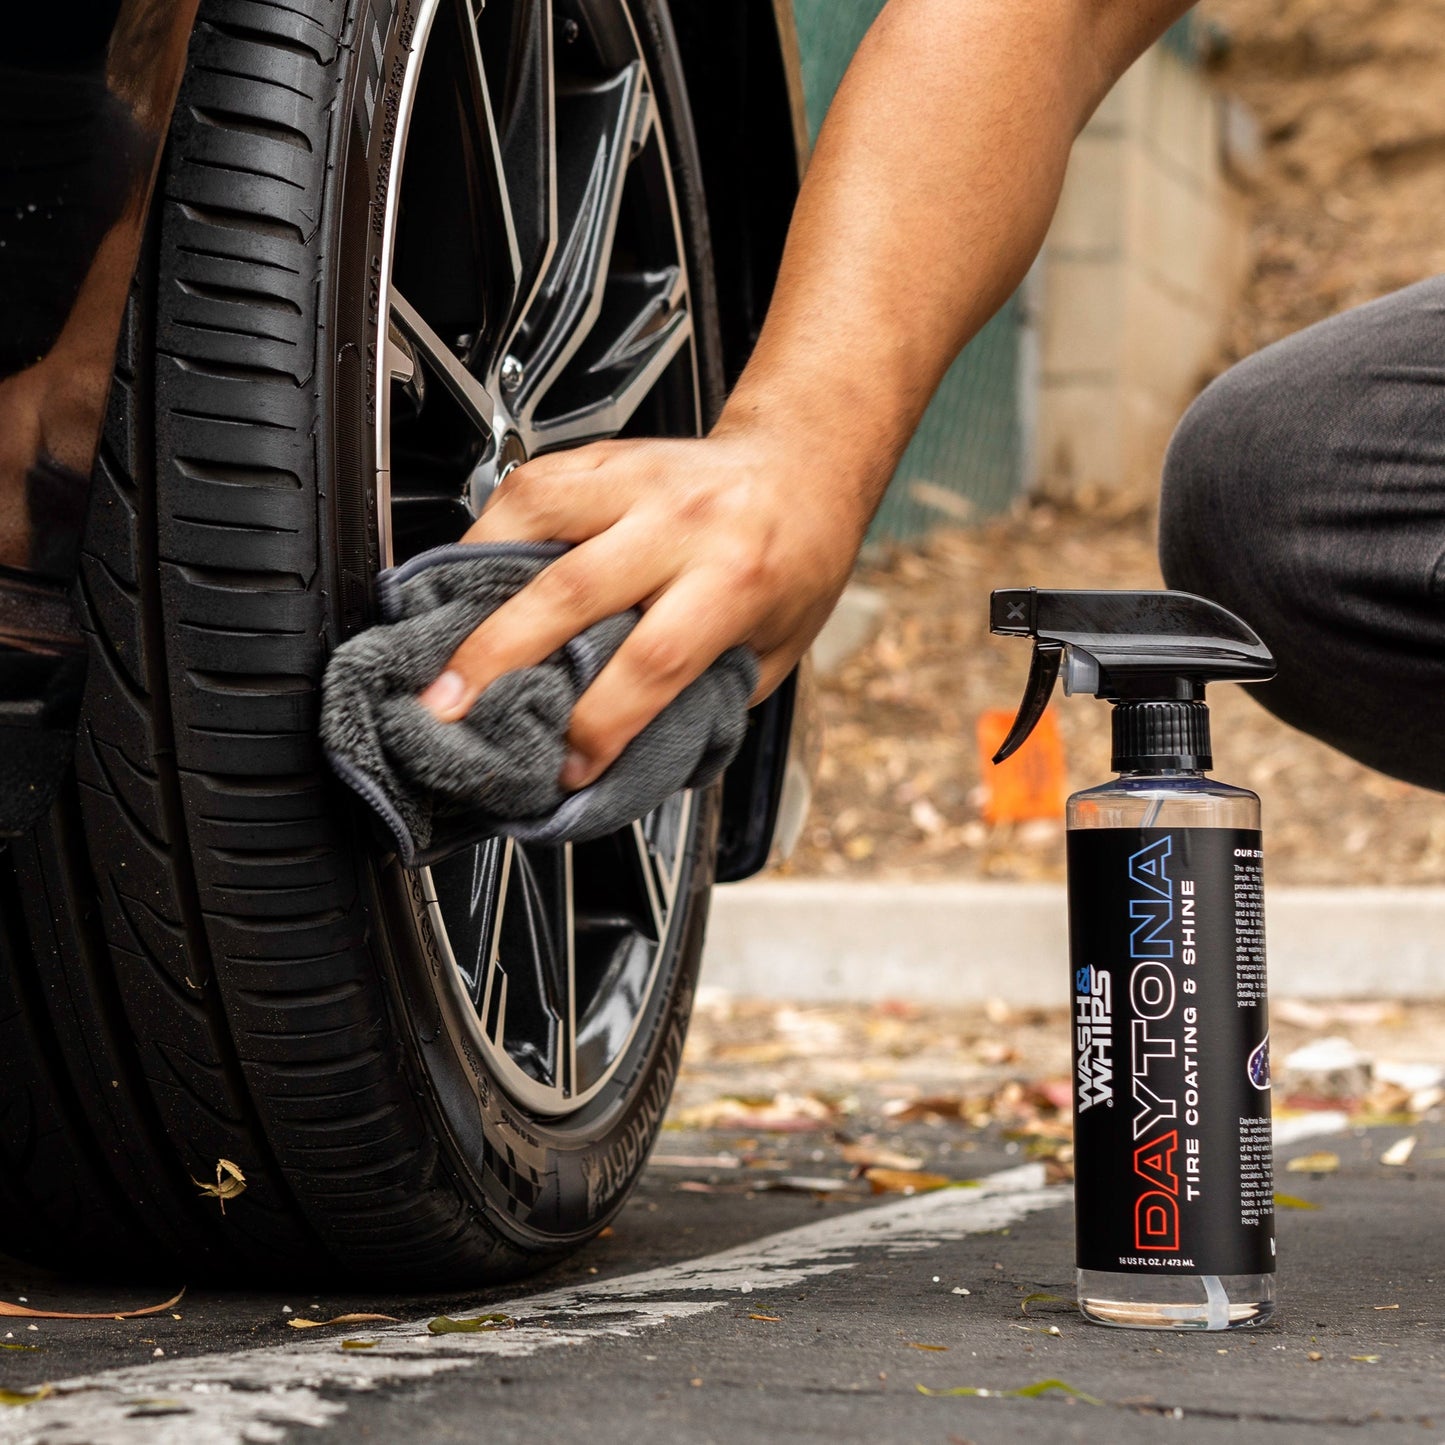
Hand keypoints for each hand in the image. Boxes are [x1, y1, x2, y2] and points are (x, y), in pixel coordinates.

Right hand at [417, 431, 869, 788]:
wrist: (800, 467)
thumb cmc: (791, 563)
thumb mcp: (770, 651)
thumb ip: (702, 698)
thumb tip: (625, 759)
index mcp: (736, 578)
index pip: (653, 661)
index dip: (600, 724)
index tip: (565, 767)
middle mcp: (683, 522)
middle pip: (573, 590)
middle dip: (498, 657)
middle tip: (446, 708)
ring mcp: (638, 480)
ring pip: (536, 518)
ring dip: (473, 580)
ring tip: (435, 637)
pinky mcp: (603, 456)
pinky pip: (527, 487)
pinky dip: (485, 532)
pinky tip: (465, 574)